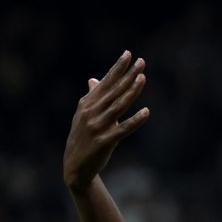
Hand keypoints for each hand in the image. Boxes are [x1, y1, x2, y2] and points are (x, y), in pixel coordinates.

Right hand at [63, 51, 150, 190]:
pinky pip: (123, 129)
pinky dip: (135, 120)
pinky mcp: (105, 141)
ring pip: (119, 106)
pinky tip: (146, 112)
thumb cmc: (83, 138)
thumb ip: (93, 98)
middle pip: (113, 90)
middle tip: (142, 61)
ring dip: (132, 92)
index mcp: (87, 103)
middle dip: (128, 75)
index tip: (128, 54)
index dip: (117, 68)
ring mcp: (97, 126)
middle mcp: (90, 112)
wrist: (75, 166)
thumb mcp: (84, 116)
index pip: (105, 82)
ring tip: (143, 78)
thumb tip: (95, 80)